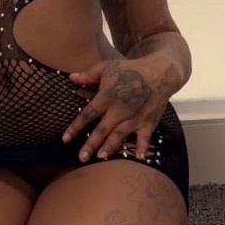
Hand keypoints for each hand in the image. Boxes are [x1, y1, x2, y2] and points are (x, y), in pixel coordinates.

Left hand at [62, 55, 179, 162]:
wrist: (159, 72)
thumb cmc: (130, 70)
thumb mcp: (108, 67)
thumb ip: (88, 74)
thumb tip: (71, 77)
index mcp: (107, 97)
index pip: (88, 114)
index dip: (76, 127)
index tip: (65, 139)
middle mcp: (119, 110)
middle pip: (102, 129)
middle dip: (91, 144)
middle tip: (81, 157)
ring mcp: (134, 117)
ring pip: (120, 134)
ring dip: (110, 146)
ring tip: (101, 156)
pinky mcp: (148, 122)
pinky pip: (144, 137)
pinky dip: (142, 147)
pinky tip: (139, 157)